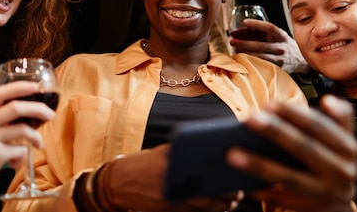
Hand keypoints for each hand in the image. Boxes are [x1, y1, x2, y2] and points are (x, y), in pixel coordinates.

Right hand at [0, 81, 55, 199]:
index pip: (0, 93)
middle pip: (15, 108)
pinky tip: (16, 161)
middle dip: (38, 109)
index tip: (37, 86)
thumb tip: (30, 116)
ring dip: (36, 137)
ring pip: (22, 129)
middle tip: (50, 114)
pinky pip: (19, 150)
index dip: (19, 87)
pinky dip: (22, 156)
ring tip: (39, 144)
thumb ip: (1, 120)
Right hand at [97, 145, 238, 211]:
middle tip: (238, 194)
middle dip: (225, 197)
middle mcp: (170, 182)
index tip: (236, 180)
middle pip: (206, 195)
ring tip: (231, 202)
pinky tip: (215, 209)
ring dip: (218, 207)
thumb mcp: (162, 153)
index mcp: (170, 163)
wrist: (118, 182)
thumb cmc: (144, 164)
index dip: (222, 180)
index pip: (203, 173)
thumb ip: (182, 153)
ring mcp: (167, 200)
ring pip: (201, 208)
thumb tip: (209, 149)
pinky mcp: (165, 211)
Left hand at [226, 95, 356, 211]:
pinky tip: (244, 182)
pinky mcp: (310, 210)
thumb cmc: (334, 162)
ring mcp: (326, 194)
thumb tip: (328, 100)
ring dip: (260, 165)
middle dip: (276, 132)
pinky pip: (282, 200)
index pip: (320, 127)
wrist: (339, 206)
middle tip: (250, 118)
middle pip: (304, 148)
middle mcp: (342, 172)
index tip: (269, 104)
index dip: (295, 115)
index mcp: (348, 148)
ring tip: (232, 154)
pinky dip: (263, 191)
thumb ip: (340, 117)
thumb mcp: (343, 141)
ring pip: (289, 178)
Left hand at [230, 19, 308, 72]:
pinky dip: (251, 61)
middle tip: (232, 41)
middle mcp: (281, 47)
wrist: (300, 60)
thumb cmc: (282, 44)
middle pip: (260, 44)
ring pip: (259, 56)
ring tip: (235, 50)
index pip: (269, 27)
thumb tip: (239, 31)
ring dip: (245, 53)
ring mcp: (280, 59)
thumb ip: (262, 33)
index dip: (256, 24)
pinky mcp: (277, 69)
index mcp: (281, 35)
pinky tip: (242, 59)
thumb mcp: (277, 36)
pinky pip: (261, 65)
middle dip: (243, 43)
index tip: (244, 22)